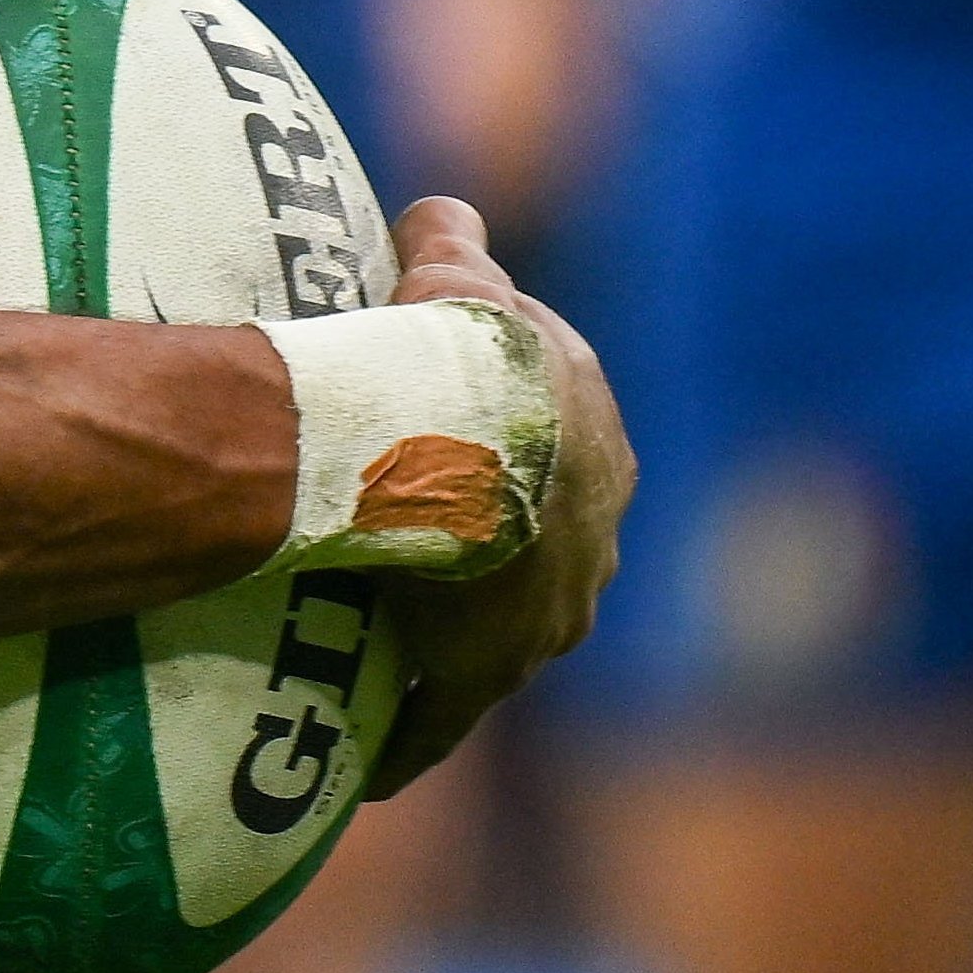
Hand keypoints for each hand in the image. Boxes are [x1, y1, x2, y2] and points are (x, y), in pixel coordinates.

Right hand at [362, 194, 630, 794]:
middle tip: (418, 564)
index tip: (461, 470)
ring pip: (498, 634)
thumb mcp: (458, 280)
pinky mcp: (488, 672)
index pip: (555, 464)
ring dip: (455, 641)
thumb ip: (454, 243)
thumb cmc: (461, 354)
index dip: (505, 462)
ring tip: (388, 649)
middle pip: (538, 557)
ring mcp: (545, 617)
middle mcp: (591, 546)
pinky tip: (376, 763)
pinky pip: (442, 713)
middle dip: (494, 562)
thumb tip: (440, 209)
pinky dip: (411, 733)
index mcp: (595, 452)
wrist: (459, 444)